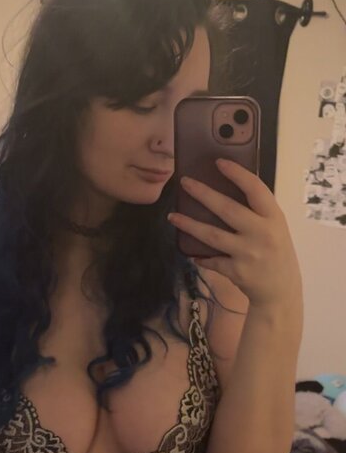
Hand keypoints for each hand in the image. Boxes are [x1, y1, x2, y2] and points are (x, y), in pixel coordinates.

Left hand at [167, 158, 301, 308]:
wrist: (281, 290)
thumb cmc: (275, 251)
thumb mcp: (274, 228)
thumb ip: (256, 212)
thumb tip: (222, 190)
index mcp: (273, 217)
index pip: (255, 189)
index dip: (237, 174)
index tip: (219, 162)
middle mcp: (262, 233)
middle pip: (227, 209)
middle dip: (203, 193)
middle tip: (185, 182)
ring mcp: (248, 253)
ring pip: (212, 235)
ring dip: (189, 224)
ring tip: (172, 216)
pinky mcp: (236, 271)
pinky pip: (211, 260)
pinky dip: (200, 256)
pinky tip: (190, 251)